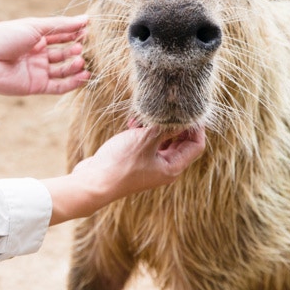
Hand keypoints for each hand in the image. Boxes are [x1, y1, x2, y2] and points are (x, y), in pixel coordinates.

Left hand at [0, 16, 89, 95]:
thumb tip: (85, 19)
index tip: (91, 30)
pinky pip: (58, 86)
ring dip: (75, 66)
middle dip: (77, 50)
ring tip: (82, 60)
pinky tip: (83, 76)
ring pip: (63, 70)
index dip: (75, 33)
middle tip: (87, 47)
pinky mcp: (36, 86)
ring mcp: (37, 70)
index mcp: (36, 37)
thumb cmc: (4, 37)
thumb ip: (60, 26)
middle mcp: (38, 54)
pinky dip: (72, 82)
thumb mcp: (34, 27)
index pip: (62, 35)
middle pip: (64, 53)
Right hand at [42, 124, 205, 224]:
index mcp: (173, 167)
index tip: (189, 109)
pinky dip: (143, 131)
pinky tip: (132, 123)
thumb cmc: (120, 164)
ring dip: (156, 125)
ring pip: (161, 140)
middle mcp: (164, 167)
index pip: (196, 145)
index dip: (196, 127)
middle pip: (180, 141)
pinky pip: (146, 142)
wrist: (93, 182)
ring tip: (145, 114)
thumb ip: (166, 127)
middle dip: (174, 123)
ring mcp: (149, 165)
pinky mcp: (135, 160)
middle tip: (166, 107)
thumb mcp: (146, 140)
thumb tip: (181, 115)